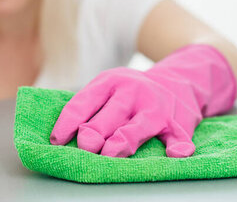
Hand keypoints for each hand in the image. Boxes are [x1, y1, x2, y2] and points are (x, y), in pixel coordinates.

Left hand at [49, 44, 236, 157]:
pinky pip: (178, 137)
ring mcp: (155, 107)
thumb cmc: (131, 93)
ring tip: (109, 154)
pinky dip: (177, 147)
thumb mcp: (109, 88)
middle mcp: (132, 92)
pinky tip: (173, 155)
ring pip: (137, 127)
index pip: (82, 103)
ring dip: (122, 141)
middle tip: (84, 148)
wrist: (179, 80)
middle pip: (108, 117)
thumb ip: (90, 109)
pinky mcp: (178, 123)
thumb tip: (61, 139)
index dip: (67, 124)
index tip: (57, 141)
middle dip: (93, 134)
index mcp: (109, 82)